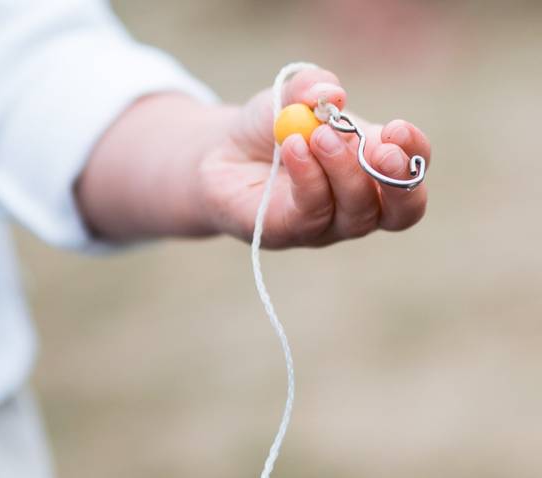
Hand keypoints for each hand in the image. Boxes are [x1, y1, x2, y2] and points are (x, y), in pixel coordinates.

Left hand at [200, 68, 430, 247]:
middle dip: (396, 179)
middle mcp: (359, 203)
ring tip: (318, 134)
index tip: (397, 127)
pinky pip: (312, 212)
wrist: (220, 155)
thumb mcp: (289, 96)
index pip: (413, 170)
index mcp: (373, 166)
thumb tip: (332, 93)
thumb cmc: (268, 128)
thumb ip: (311, 87)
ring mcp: (327, 224)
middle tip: (380, 147)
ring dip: (344, 170)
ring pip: (357, 213)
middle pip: (401, 211)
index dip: (415, 153)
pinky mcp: (290, 233)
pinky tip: (294, 148)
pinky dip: (309, 178)